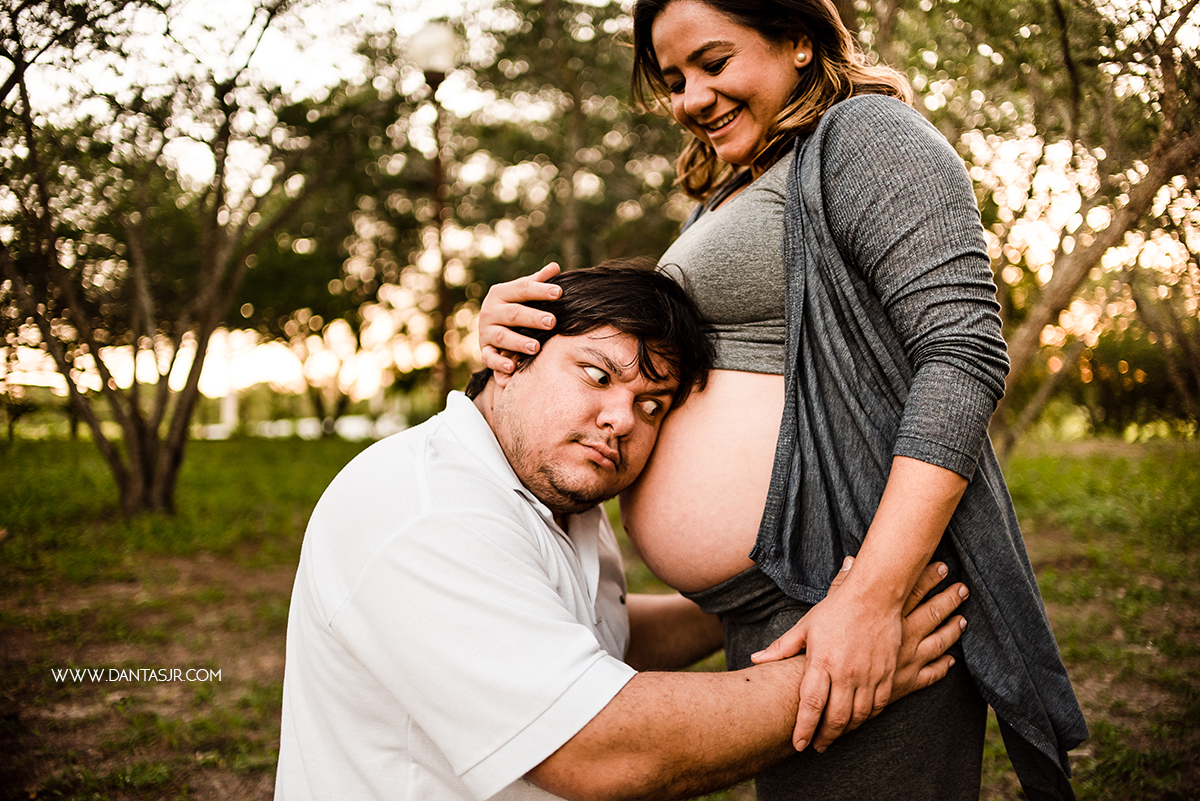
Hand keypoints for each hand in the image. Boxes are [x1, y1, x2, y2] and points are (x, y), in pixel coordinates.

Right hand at [479, 263, 560, 373]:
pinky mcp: (484, 350)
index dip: (540, 290)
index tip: (559, 292)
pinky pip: (489, 358)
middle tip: (552, 322)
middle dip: (532, 318)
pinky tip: (512, 368)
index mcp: (501, 293)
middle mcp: (490, 311)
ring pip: (502, 336)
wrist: (489, 328)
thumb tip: (555, 267)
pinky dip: (499, 364)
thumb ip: (537, 282)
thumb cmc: (513, 307)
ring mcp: (485, 331)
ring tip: (536, 347)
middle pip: (513, 313)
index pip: (522, 289)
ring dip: (518, 342)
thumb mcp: (522, 294)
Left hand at [752, 560, 965, 752]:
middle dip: (825, 738)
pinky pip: (878, 706)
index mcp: (822, 662)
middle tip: (817, 747)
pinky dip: (867, 718)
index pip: (811, 705)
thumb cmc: (837, 610)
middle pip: (836, 718)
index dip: (805, 729)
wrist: (876, 595)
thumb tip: (755, 660)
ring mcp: (869, 675)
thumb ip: (782, 648)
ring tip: (835, 736)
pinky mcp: (887, 674)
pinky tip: (858, 720)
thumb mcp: (805, 627)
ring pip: (859, 716)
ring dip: (846, 731)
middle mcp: (846, 673)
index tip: (799, 745)